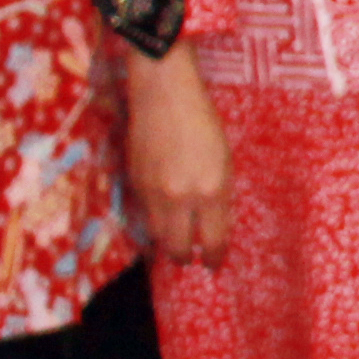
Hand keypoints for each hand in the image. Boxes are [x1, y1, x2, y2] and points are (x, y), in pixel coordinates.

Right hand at [128, 45, 234, 265]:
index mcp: (212, 190)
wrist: (164, 95)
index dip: (215, 256)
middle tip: (193, 262)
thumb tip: (212, 224)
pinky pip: (146, 216)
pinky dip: (155, 224)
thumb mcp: (224, 160)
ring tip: (178, 249)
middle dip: (187, 258)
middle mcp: (181, 198)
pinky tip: (163, 223)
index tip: (215, 263)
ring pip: (159, 236)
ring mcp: (154, 193)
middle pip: (180, 247)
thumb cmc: (203, 122)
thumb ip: (218, 194)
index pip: (214, 239)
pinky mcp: (135, 184)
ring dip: (169, 245)